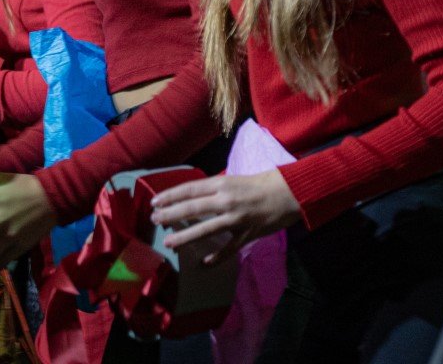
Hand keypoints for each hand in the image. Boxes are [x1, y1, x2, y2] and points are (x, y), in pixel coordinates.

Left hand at [150, 169, 300, 264]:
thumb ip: (213, 189)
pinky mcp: (248, 234)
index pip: (190, 189)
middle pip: (193, 208)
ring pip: (207, 229)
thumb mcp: (232, 179)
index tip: (154, 202)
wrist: (288, 193)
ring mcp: (237, 218)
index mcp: (221, 183)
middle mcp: (226, 200)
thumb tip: (191, 197)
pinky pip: (230, 248)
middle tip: (154, 220)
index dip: (170, 195)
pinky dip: (217, 257)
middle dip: (171, 214)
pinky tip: (204, 264)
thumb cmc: (258, 183)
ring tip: (169, 243)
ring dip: (186, 237)